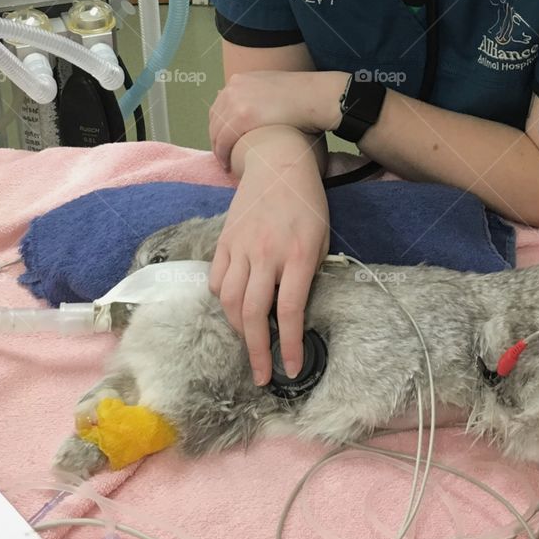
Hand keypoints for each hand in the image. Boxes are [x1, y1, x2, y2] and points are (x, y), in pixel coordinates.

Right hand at [208, 132, 329, 384]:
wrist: (278, 162)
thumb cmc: (307, 203)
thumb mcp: (321, 238)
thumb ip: (308, 273)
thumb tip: (295, 311)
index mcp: (297, 254)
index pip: (290, 310)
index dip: (290, 345)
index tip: (290, 369)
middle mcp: (266, 253)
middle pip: (254, 313)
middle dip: (256, 351)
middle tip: (260, 376)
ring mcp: (241, 247)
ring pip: (231, 301)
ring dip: (239, 330)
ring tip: (250, 344)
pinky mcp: (224, 241)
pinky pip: (217, 281)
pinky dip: (224, 301)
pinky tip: (235, 309)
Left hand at [209, 70, 345, 170]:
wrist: (315, 97)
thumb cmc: (302, 97)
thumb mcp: (273, 88)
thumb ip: (258, 96)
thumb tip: (253, 109)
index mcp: (239, 80)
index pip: (219, 106)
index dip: (219, 126)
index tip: (224, 141)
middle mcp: (233, 88)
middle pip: (214, 118)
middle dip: (216, 139)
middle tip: (222, 156)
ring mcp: (236, 101)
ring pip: (216, 131)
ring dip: (218, 150)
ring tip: (226, 164)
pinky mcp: (242, 116)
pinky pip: (224, 140)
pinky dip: (223, 154)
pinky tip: (229, 165)